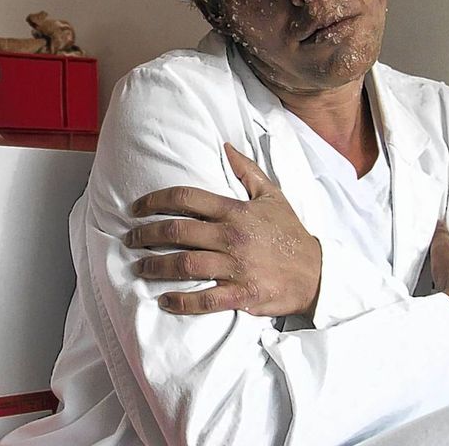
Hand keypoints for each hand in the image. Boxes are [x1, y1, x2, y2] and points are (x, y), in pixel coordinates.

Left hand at [123, 143, 321, 316]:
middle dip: (147, 235)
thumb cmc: (290, 232)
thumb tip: (225, 146)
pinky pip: (205, 300)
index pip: (187, 199)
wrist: (317, 272)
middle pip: (178, 232)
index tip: (137, 208)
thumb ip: (247, 170)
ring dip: (156, 267)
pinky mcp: (241, 294)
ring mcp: (236, 267)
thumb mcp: (272, 195)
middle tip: (130, 239)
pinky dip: (182, 301)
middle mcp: (232, 237)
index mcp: (235, 211)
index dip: (155, 200)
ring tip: (140, 267)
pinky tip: (164, 300)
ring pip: (186, 265)